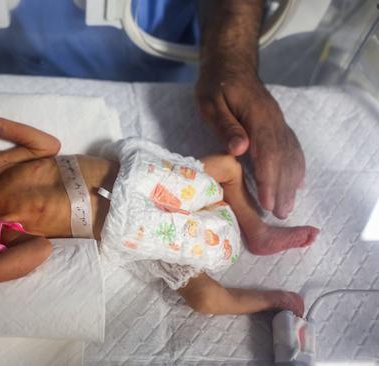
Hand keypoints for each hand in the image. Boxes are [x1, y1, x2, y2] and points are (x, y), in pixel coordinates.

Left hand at [195, 68, 304, 218]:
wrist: (231, 63)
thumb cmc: (216, 84)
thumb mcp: (211, 102)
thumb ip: (226, 126)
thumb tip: (240, 149)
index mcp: (258, 116)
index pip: (268, 152)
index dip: (269, 178)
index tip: (267, 201)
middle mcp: (274, 121)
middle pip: (283, 158)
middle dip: (281, 188)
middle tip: (280, 214)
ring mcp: (279, 122)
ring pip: (290, 155)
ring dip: (290, 182)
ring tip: (288, 207)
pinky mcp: (277, 124)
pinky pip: (292, 147)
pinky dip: (297, 167)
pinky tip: (298, 183)